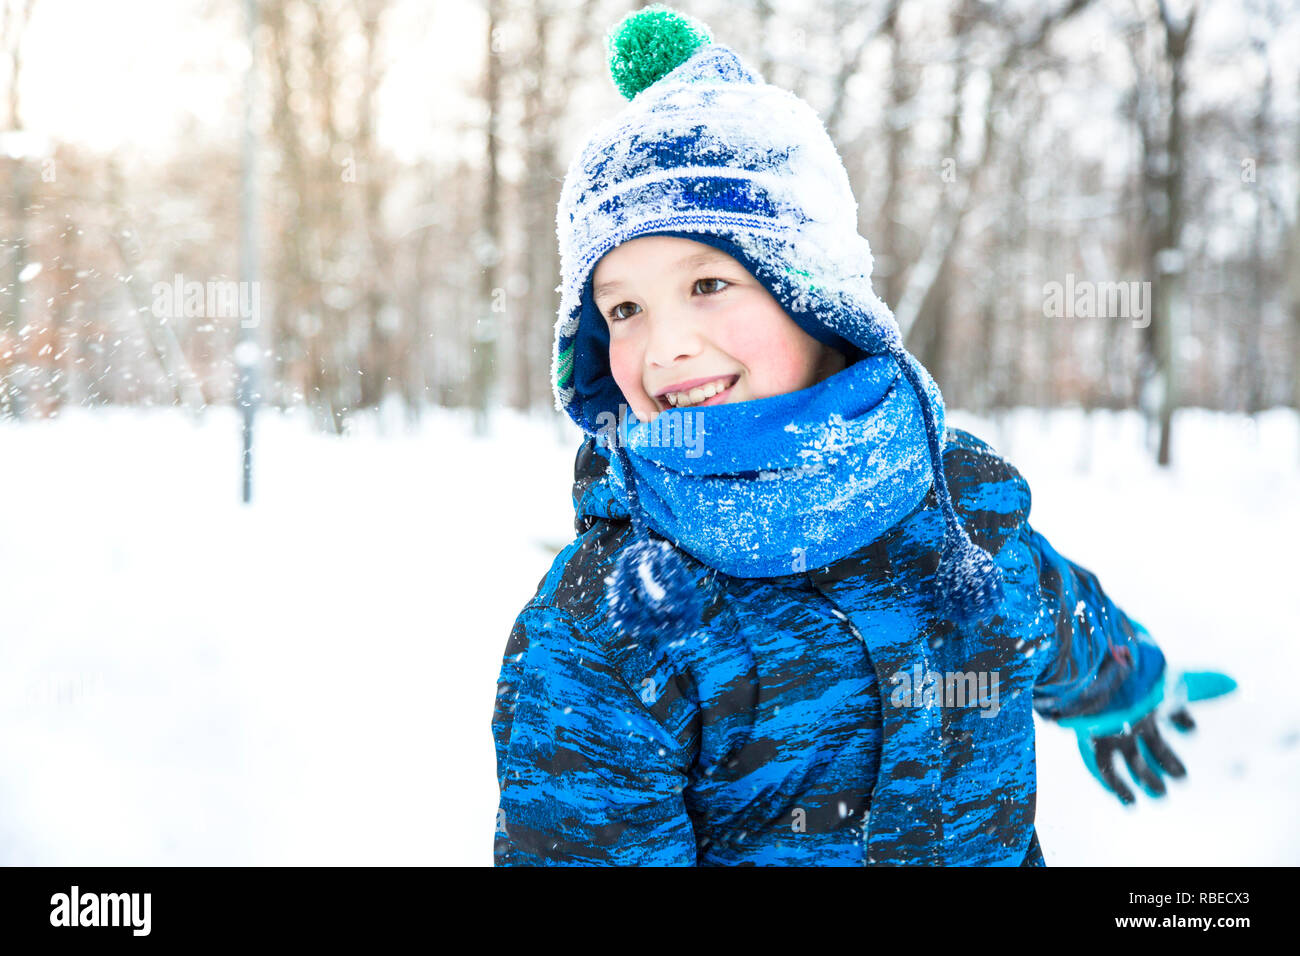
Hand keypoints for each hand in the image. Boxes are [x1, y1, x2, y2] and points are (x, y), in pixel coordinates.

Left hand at [1058, 670, 1235, 805]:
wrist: (1102, 683)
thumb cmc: (1139, 683)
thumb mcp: (1175, 685)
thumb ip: (1204, 685)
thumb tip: (1234, 684)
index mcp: (1149, 702)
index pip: (1168, 711)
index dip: (1182, 719)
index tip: (1191, 728)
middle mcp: (1129, 717)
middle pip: (1149, 741)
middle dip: (1166, 761)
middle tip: (1182, 778)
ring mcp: (1110, 730)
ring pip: (1128, 758)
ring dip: (1145, 778)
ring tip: (1161, 795)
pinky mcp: (1091, 740)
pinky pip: (1101, 767)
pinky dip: (1116, 785)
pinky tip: (1129, 801)